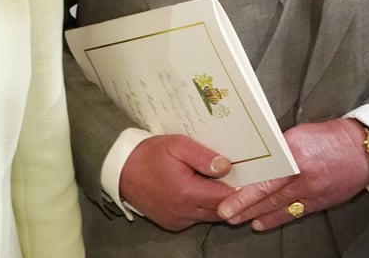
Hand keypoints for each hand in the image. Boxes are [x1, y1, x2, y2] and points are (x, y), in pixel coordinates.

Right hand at [119, 134, 235, 230]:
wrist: (121, 171)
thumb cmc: (149, 154)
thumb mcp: (176, 145)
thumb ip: (202, 156)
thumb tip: (226, 166)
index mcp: (188, 192)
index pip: (227, 197)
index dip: (240, 188)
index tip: (247, 176)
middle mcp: (185, 212)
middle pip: (222, 210)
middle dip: (231, 197)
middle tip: (235, 179)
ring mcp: (178, 220)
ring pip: (209, 216)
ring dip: (216, 203)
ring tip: (215, 183)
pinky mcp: (172, 224)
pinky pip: (195, 219)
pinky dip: (201, 208)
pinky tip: (197, 191)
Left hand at [217, 118, 368, 230]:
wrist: (362, 149)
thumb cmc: (330, 137)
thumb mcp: (299, 134)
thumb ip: (280, 149)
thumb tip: (260, 157)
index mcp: (294, 154)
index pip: (265, 177)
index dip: (246, 190)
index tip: (228, 196)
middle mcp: (302, 176)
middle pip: (268, 195)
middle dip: (244, 206)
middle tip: (225, 214)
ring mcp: (312, 191)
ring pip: (278, 207)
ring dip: (256, 214)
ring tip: (238, 219)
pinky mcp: (320, 201)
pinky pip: (294, 213)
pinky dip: (276, 219)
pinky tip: (262, 222)